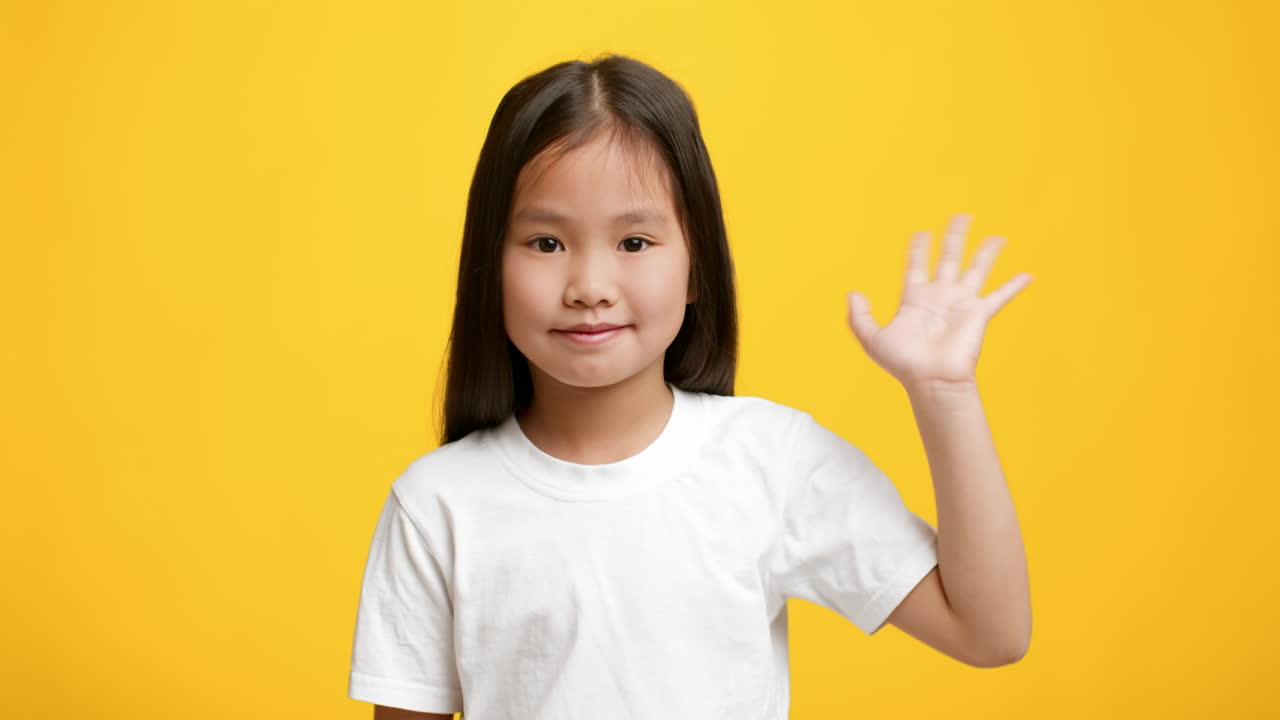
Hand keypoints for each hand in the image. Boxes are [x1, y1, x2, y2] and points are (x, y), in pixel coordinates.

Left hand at [846, 213, 1032, 389]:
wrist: (931, 379)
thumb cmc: (903, 363)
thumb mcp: (872, 338)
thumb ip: (860, 316)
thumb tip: (852, 293)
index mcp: (915, 299)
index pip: (916, 265)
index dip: (918, 248)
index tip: (921, 233)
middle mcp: (940, 297)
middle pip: (948, 257)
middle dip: (954, 236)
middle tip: (961, 216)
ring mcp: (961, 304)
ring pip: (976, 268)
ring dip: (987, 251)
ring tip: (997, 236)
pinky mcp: (979, 314)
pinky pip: (1000, 296)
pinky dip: (1014, 286)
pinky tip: (1028, 275)